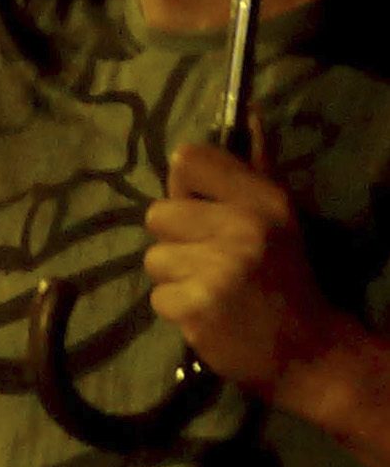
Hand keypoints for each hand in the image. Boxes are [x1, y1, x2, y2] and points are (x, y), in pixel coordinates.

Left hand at [142, 138, 358, 394]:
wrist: (312, 350)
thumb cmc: (288, 276)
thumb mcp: (280, 216)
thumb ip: (253, 168)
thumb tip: (247, 116)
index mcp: (261, 200)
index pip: (187, 160)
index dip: (185, 186)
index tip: (202, 209)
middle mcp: (241, 228)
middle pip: (156, 214)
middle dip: (177, 239)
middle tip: (211, 259)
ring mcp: (217, 269)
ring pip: (153, 258)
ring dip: (176, 276)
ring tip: (214, 288)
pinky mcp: (196, 307)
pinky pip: (157, 297)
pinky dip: (178, 308)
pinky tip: (210, 313)